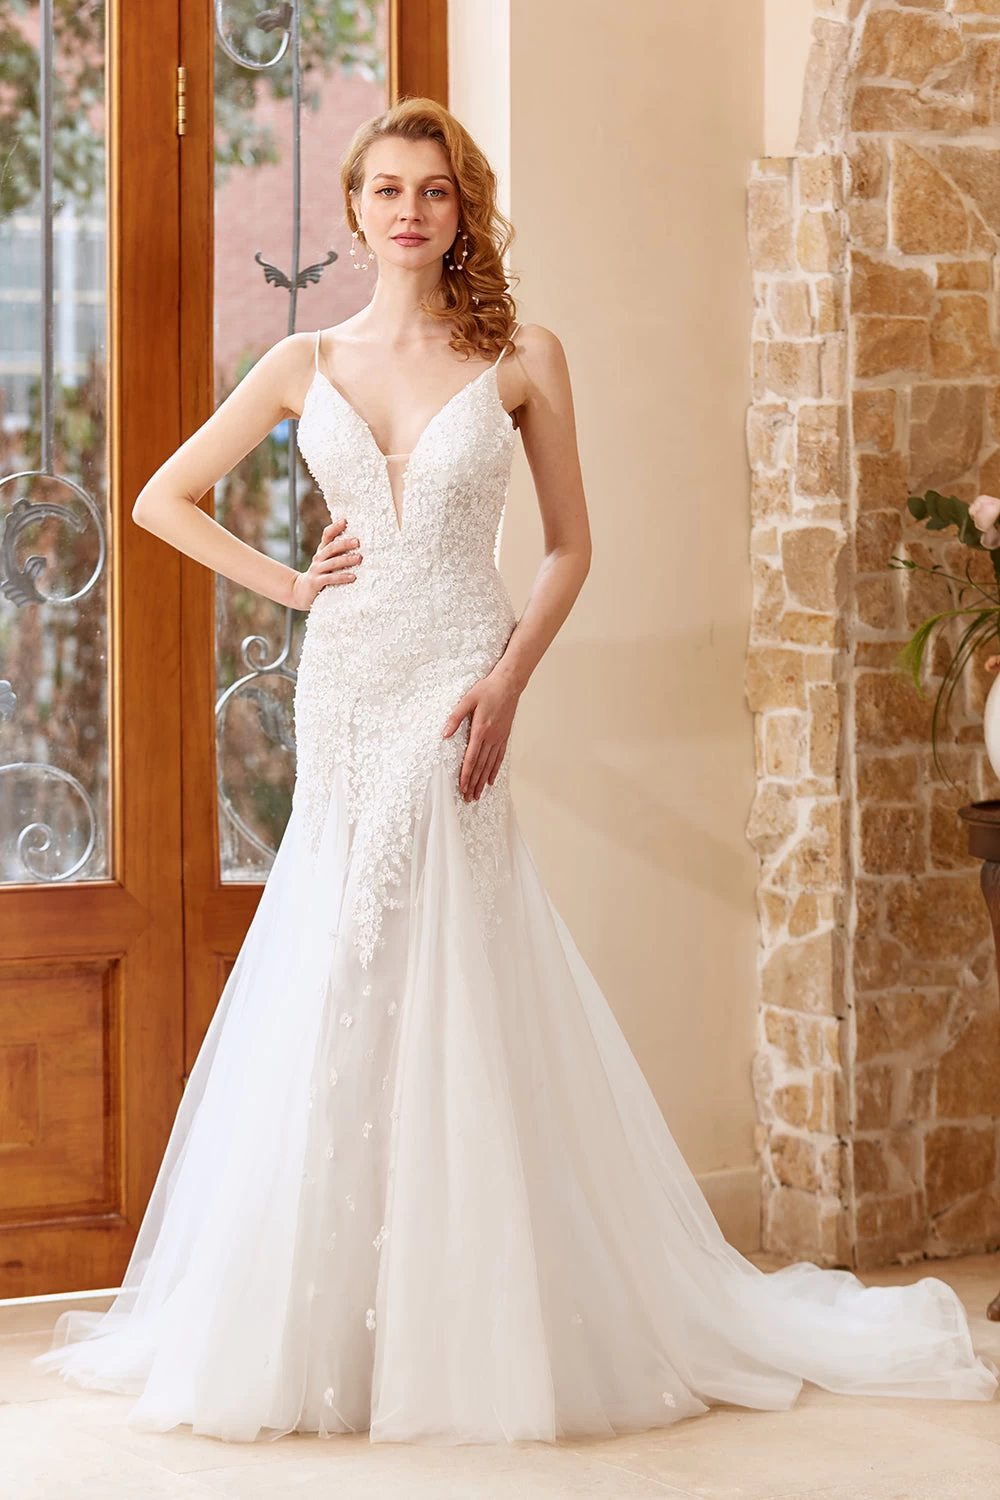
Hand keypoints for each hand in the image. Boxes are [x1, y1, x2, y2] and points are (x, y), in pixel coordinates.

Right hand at [290, 518, 362, 608]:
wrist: (300, 592)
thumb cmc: (320, 576)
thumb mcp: (326, 562)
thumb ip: (337, 554)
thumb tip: (357, 542)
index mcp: (322, 551)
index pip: (327, 535)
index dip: (335, 527)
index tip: (345, 521)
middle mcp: (319, 558)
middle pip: (332, 547)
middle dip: (345, 543)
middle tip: (358, 541)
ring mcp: (317, 570)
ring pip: (332, 563)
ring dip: (346, 560)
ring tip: (359, 558)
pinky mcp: (316, 582)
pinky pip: (330, 578)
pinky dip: (342, 577)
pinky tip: (353, 577)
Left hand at [441, 663, 520, 801]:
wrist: (509, 684)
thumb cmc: (487, 690)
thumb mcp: (467, 700)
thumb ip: (455, 718)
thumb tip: (444, 734)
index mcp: (480, 730)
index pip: (471, 758)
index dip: (466, 774)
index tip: (462, 787)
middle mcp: (491, 737)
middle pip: (481, 766)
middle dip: (474, 783)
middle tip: (469, 798)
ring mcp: (499, 738)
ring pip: (490, 765)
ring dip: (483, 781)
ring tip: (478, 794)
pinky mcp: (504, 736)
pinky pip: (499, 757)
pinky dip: (495, 770)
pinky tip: (491, 780)